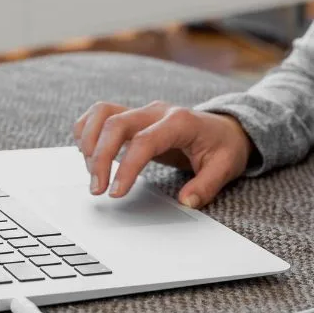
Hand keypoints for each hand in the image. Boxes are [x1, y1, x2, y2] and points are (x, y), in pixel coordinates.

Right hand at [72, 100, 253, 208]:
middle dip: (99, 156)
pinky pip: (101, 114)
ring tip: (91, 173)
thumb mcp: (225, 167)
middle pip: (116, 123)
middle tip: (96, 189)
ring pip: (103, 113)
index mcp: (180, 121)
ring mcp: (143, 111)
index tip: (116, 192)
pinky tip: (89, 155)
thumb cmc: (223, 147)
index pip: (144, 140)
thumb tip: (186, 201)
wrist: (225, 129)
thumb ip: (206, 185)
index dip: (126, 167)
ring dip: (89, 141)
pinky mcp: (133, 116)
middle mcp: (156, 111)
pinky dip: (88, 130)